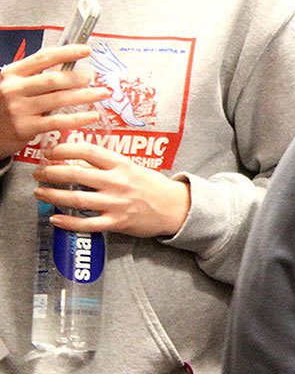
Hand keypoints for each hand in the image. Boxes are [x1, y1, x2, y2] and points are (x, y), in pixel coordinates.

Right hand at [0, 45, 109, 157]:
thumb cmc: (7, 107)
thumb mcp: (15, 86)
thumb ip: (37, 78)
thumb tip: (70, 68)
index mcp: (12, 73)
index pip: (43, 58)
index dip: (67, 52)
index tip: (87, 50)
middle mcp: (13, 89)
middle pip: (53, 79)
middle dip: (77, 77)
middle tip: (93, 77)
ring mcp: (19, 108)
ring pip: (58, 99)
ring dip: (85, 96)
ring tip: (102, 93)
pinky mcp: (25, 127)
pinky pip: (58, 121)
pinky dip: (78, 118)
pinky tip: (92, 116)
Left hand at [33, 141, 190, 236]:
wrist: (176, 209)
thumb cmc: (153, 186)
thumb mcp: (133, 168)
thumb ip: (108, 164)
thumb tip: (77, 159)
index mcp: (121, 165)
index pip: (87, 151)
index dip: (63, 149)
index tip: (50, 151)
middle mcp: (117, 183)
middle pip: (75, 174)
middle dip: (50, 172)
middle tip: (39, 173)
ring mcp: (116, 204)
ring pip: (76, 198)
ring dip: (53, 195)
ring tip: (40, 192)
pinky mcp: (118, 223)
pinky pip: (87, 224)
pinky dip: (68, 222)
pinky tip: (55, 218)